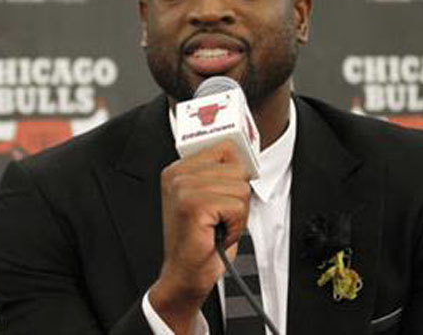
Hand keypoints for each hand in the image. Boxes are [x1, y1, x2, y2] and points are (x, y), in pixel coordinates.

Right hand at [149, 141, 251, 331]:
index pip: (226, 148)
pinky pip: (237, 206)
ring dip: (237, 214)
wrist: (184, 275)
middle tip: (219, 218)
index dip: (237, 173)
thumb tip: (245, 157)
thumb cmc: (200, 241)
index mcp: (179, 169)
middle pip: (237, 169)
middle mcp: (177, 175)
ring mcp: (183, 189)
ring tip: (217, 226)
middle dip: (238, 198)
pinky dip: (235, 226)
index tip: (229, 193)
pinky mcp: (193, 206)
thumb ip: (221, 173)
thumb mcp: (210, 198)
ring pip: (240, 188)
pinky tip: (217, 234)